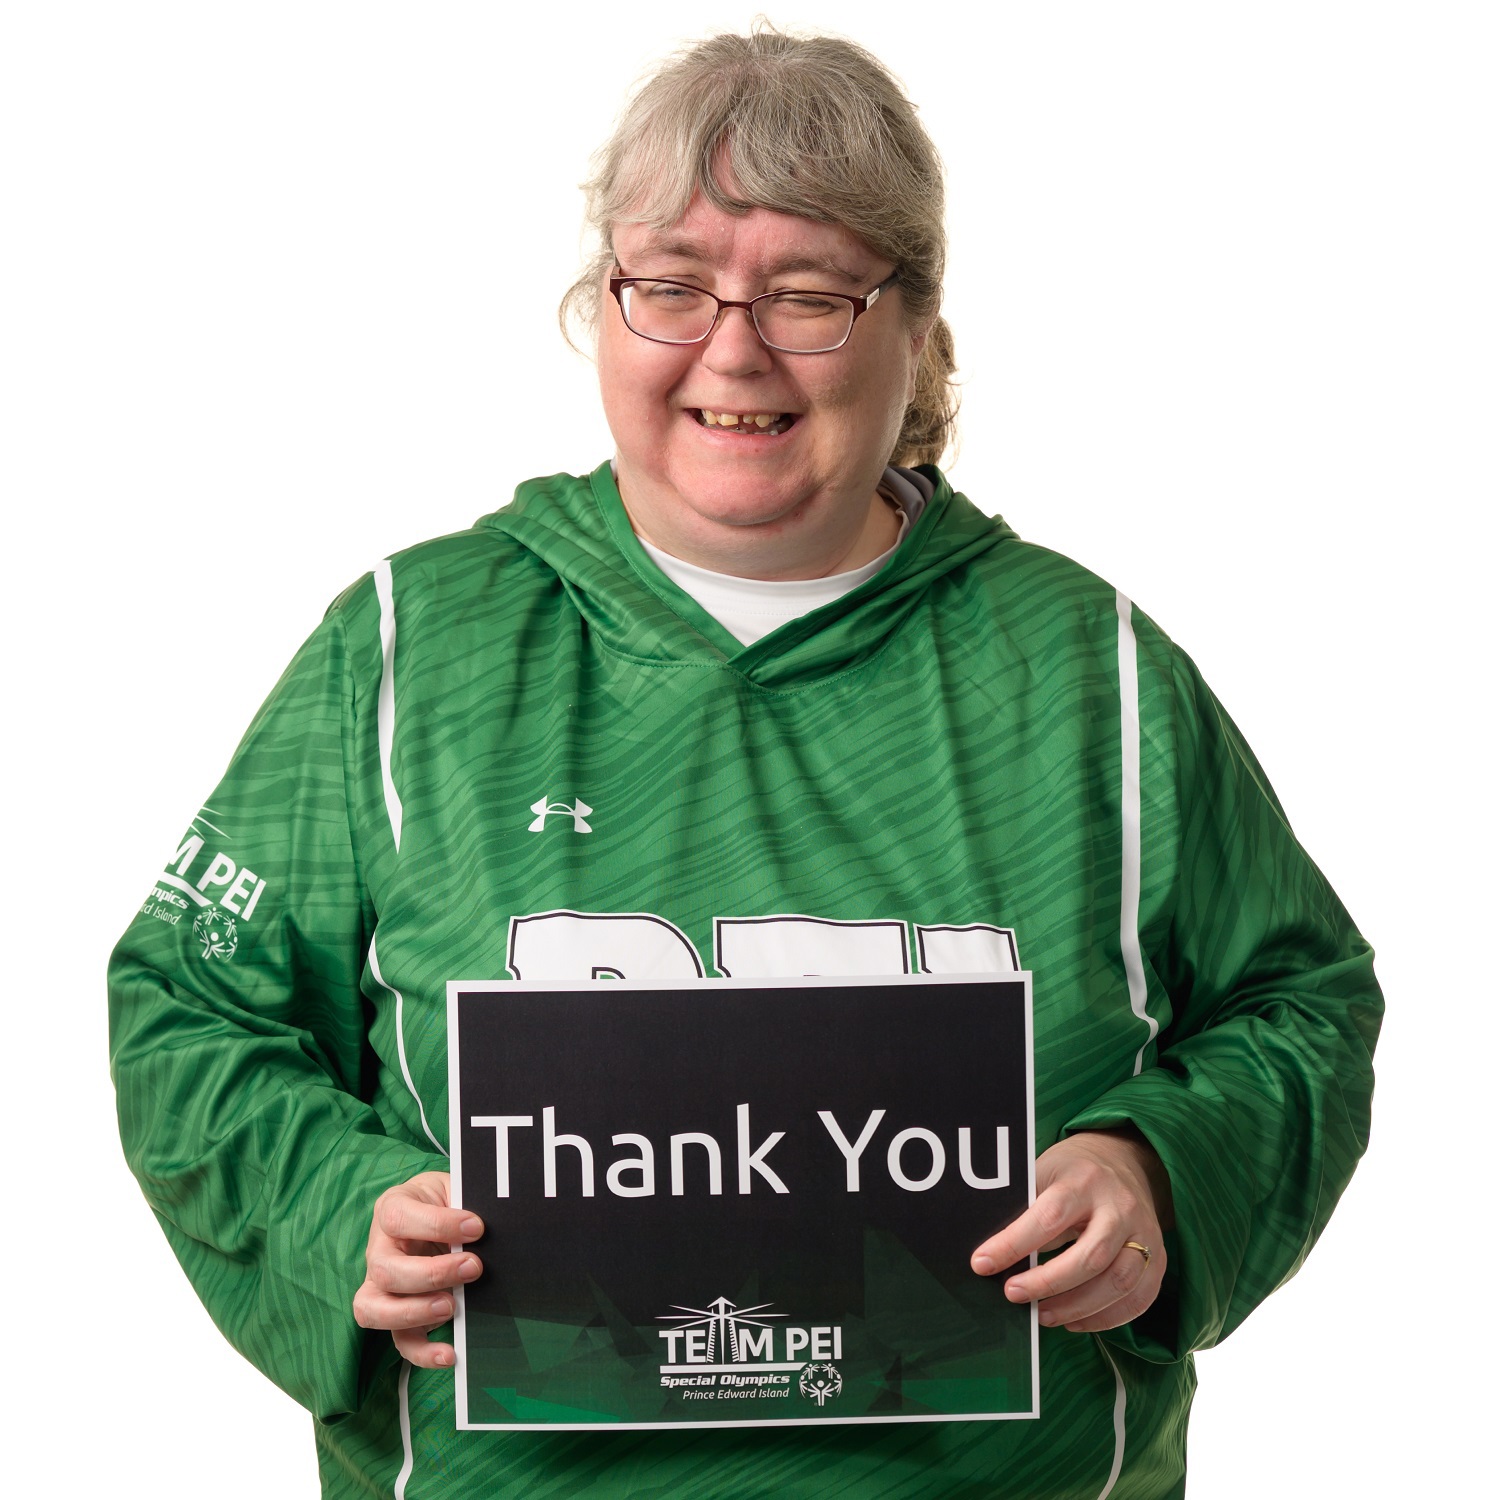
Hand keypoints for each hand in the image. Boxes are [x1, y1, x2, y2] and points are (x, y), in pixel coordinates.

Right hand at [352, 1170, 484, 1368]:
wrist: (440, 1212)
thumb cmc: (446, 1200)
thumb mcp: (453, 1189)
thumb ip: (464, 1204)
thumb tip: (485, 1230)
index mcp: (392, 1209)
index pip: (398, 1218)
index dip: (436, 1224)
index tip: (476, 1227)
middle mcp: (379, 1249)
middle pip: (385, 1269)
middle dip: (431, 1273)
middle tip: (473, 1267)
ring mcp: (381, 1285)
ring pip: (374, 1308)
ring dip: (413, 1313)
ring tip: (451, 1308)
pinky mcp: (397, 1314)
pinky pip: (399, 1340)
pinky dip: (422, 1353)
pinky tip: (450, 1354)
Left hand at [969, 1129, 1171, 1332]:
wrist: (1122, 1162)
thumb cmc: (1072, 1173)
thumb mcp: (1044, 1172)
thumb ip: (1021, 1205)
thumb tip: (986, 1251)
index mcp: (1085, 1180)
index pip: (1049, 1217)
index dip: (1013, 1244)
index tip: (982, 1264)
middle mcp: (1121, 1207)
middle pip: (1090, 1256)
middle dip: (1047, 1283)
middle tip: (1012, 1294)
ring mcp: (1145, 1234)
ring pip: (1117, 1282)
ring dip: (1076, 1308)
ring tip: (1042, 1315)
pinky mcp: (1158, 1260)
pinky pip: (1137, 1299)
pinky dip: (1104, 1318)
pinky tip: (1074, 1320)